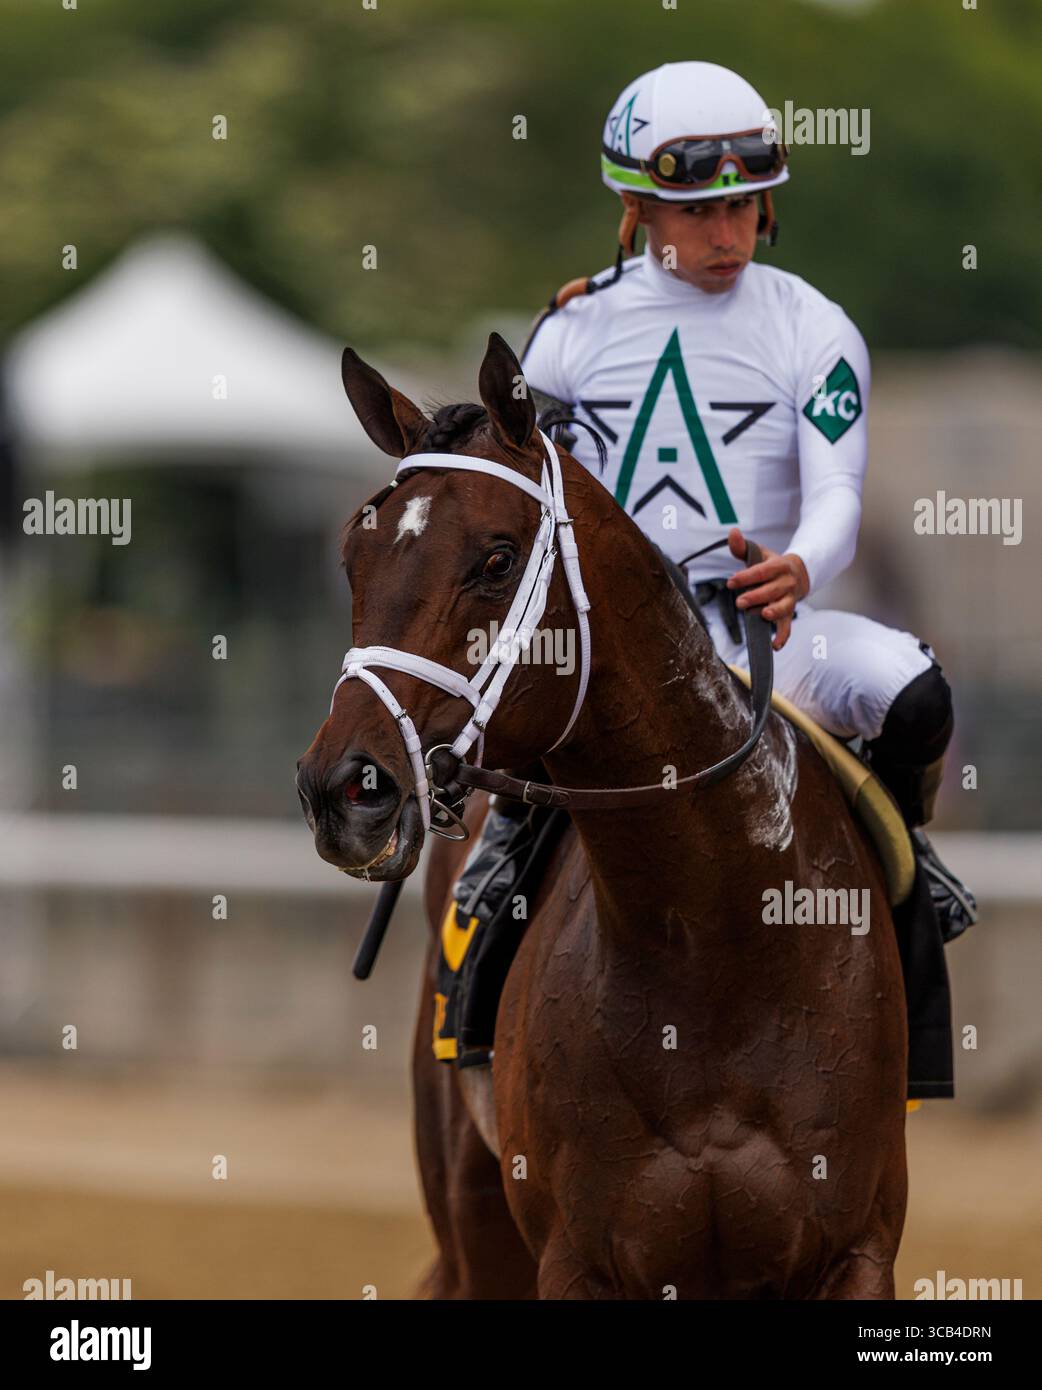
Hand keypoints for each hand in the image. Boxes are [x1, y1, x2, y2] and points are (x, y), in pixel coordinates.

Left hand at [725, 527, 808, 650]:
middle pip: (772, 590)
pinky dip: (782, 637)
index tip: (731, 582)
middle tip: (740, 602)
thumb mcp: (759, 553)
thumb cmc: (771, 565)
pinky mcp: (788, 614)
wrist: (798, 574)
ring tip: (763, 615)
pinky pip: (787, 627)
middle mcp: (786, 583)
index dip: (746, 577)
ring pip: (783, 607)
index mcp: (779, 566)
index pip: (762, 571)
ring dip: (774, 612)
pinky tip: (774, 646)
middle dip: (756, 596)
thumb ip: (743, 547)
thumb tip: (732, 532)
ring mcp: (789, 599)